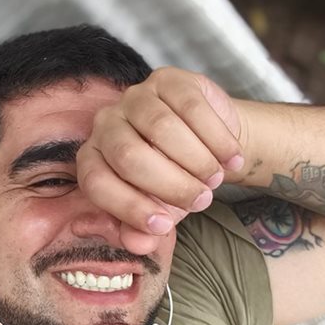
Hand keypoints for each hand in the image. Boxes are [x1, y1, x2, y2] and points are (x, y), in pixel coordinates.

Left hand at [76, 68, 245, 254]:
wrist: (209, 144)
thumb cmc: (174, 181)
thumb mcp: (158, 211)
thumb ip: (141, 231)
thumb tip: (137, 245)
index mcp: (93, 158)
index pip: (97, 182)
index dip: (128, 208)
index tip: (164, 225)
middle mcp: (105, 124)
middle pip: (128, 155)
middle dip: (169, 185)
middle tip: (201, 201)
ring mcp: (135, 97)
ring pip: (161, 129)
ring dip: (196, 161)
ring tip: (215, 180)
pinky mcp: (167, 79)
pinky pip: (192, 107)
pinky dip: (217, 138)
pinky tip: (232, 158)